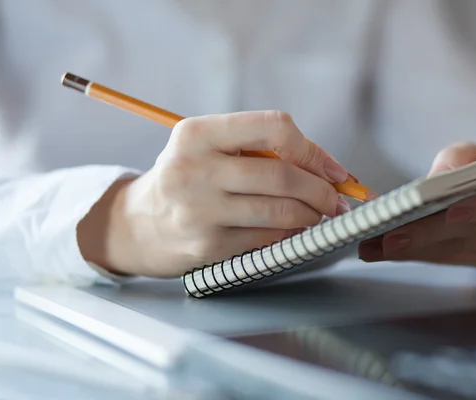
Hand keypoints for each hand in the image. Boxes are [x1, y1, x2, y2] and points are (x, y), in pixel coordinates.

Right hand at [77, 111, 350, 276]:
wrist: (137, 224)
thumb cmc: (186, 179)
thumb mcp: (208, 148)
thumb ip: (258, 148)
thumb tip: (327, 168)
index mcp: (197, 133)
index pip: (274, 128)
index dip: (313, 150)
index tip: (334, 170)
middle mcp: (194, 169)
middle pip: (282, 174)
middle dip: (322, 190)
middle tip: (337, 200)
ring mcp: (199, 210)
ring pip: (279, 211)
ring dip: (311, 214)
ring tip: (319, 214)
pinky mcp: (207, 245)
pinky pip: (266, 237)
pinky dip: (288, 233)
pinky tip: (291, 229)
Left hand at [358, 142, 475, 271]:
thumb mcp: (474, 151)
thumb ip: (459, 158)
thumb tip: (440, 177)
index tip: (451, 211)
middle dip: (430, 233)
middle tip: (391, 238)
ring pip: (462, 248)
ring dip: (416, 249)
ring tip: (376, 246)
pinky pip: (455, 259)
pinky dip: (417, 255)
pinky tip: (382, 252)